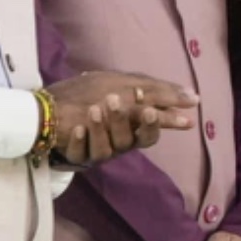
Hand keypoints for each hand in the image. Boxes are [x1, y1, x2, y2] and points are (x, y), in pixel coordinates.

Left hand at [42, 71, 197, 166]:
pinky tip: (77, 128)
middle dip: (123, 121)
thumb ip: (155, 91)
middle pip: (128, 141)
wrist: (48, 107)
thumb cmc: (91, 95)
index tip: (153, 110)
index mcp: (130, 130)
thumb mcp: (124, 85)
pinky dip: (79, 141)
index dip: (155, 125)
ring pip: (104, 149)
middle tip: (116, 100)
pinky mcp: (74, 154)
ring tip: (94, 109)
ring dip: (100, 128)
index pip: (150, 133)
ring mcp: (95, 150)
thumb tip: (192, 96)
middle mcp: (116, 143)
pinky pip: (78, 154)